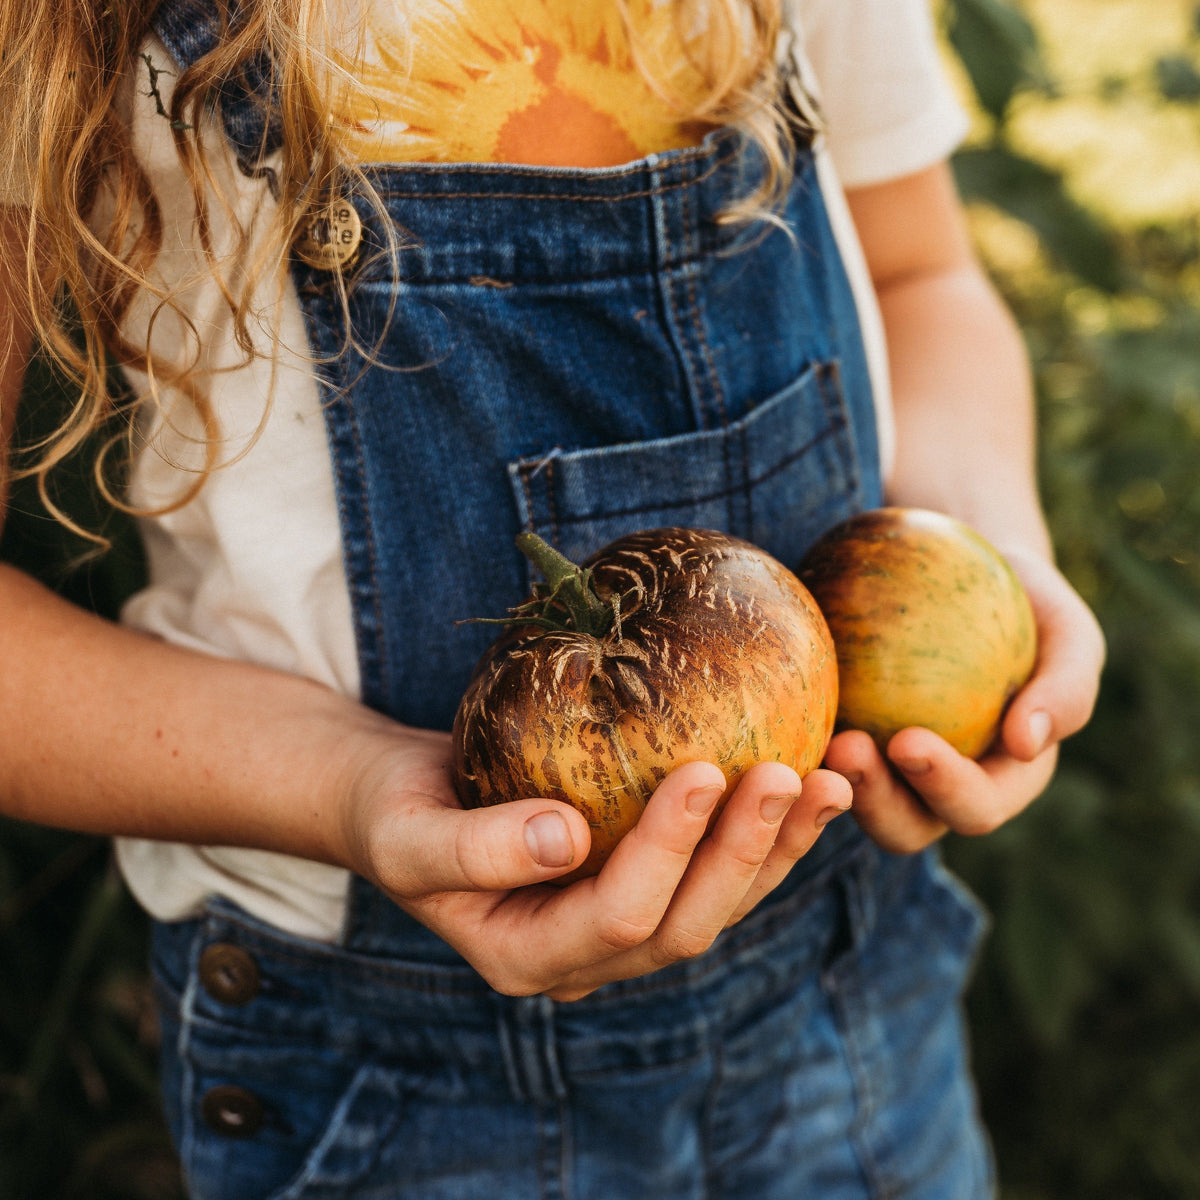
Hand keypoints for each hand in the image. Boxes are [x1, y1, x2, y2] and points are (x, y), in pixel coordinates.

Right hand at [339, 729, 851, 1000]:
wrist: (403, 800)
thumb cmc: (395, 810)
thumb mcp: (409, 832)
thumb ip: (472, 848)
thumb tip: (565, 839)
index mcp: (528, 956)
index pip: (618, 916)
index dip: (668, 850)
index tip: (704, 768)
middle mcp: (587, 957)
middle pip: (687, 923)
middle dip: (743, 852)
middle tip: (788, 774)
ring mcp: (621, 928)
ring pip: (718, 904)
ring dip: (776, 848)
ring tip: (825, 780)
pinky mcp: (645, 884)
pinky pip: (716, 871)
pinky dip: (766, 835)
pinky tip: (808, 783)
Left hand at [823, 550, 1104, 853]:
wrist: (969, 579)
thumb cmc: (1032, 606)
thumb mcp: (1069, 634)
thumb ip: (1066, 688)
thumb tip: (1028, 742)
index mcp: (1001, 784)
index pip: (974, 807)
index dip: (943, 788)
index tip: (908, 741)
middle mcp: (939, 794)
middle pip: (904, 825)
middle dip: (874, 799)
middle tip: (846, 748)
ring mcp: (886, 774)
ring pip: (850, 802)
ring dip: (829, 781)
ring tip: (811, 738)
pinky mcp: (841, 742)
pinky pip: (814, 752)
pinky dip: (797, 741)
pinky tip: (776, 704)